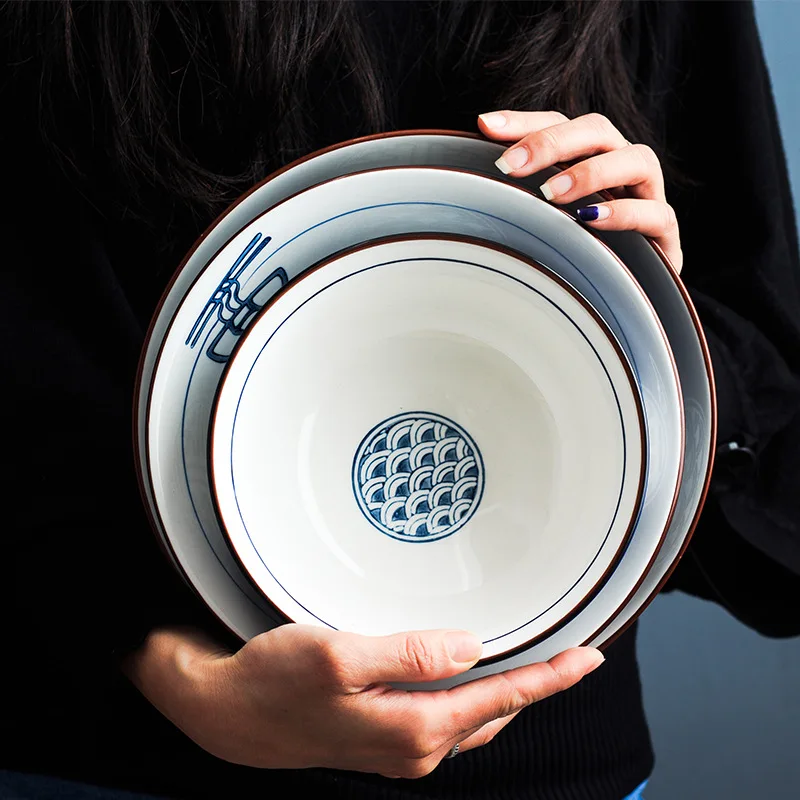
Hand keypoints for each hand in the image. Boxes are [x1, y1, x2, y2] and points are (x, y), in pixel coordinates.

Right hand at [123, 624, 603, 777]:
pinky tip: (471, 680)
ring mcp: (398, 747)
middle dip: (540, 686)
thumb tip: (472, 649)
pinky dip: (475, 699)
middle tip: (575, 656)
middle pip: (496, 714)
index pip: (500, 700)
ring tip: (538, 667)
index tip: (588, 658)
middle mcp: (413, 748)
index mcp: (412, 729)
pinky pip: (448, 719)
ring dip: (510, 693)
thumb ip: (411, 655)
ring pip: (474, 720)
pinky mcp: (382, 736)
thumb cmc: (274, 681)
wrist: (227, 713)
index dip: (549, 678)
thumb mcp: (340, 656)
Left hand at [478, 110, 682, 271]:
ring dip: (592, 172)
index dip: (525, 122)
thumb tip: (480, 177)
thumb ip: (520, 198)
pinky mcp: (664, 234)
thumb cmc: (580, 252)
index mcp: (592, 157)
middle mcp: (622, 167)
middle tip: (511, 166)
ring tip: (552, 194)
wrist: (630, 296)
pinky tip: (592, 220)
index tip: (486, 127)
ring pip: (637, 160)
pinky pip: (656, 214)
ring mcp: (648, 196)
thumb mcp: (544, 223)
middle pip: (598, 131)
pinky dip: (625, 214)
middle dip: (553, 142)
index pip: (561, 124)